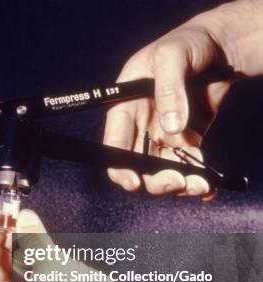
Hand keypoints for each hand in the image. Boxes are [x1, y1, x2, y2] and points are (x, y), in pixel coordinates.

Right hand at [104, 14, 233, 199]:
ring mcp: (164, 133)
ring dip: (179, 182)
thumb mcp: (172, 56)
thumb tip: (171, 127)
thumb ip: (168, 89)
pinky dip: (197, 178)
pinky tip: (207, 185)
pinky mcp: (187, 139)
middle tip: (176, 181)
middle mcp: (141, 123)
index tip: (133, 182)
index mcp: (126, 105)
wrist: (219, 46)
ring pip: (163, 169)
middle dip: (155, 178)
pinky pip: (188, 164)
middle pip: (139, 162)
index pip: (114, 142)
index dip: (119, 165)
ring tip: (200, 184)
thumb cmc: (187, 43)